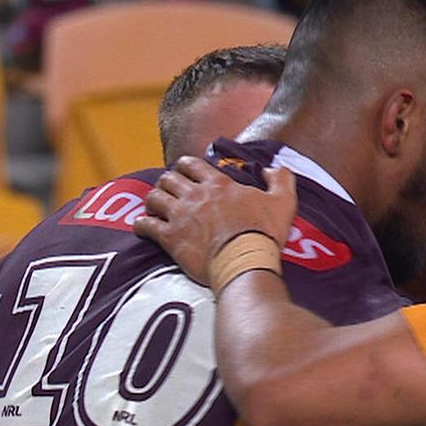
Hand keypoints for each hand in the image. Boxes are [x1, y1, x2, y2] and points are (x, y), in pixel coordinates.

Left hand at [134, 157, 295, 285]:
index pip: (192, 164)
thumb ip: (281, 179)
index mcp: (218, 184)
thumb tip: (273, 169)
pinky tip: (142, 226)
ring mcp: (179, 216)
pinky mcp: (170, 238)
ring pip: (153, 197)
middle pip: (168, 178)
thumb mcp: (283, 202)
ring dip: (152, 200)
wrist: (245, 261)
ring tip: (155, 206)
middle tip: (170, 189)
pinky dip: (141, 224)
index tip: (184, 170)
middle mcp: (194, 195)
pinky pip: (146, 225)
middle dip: (166, 181)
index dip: (185, 165)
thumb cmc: (264, 233)